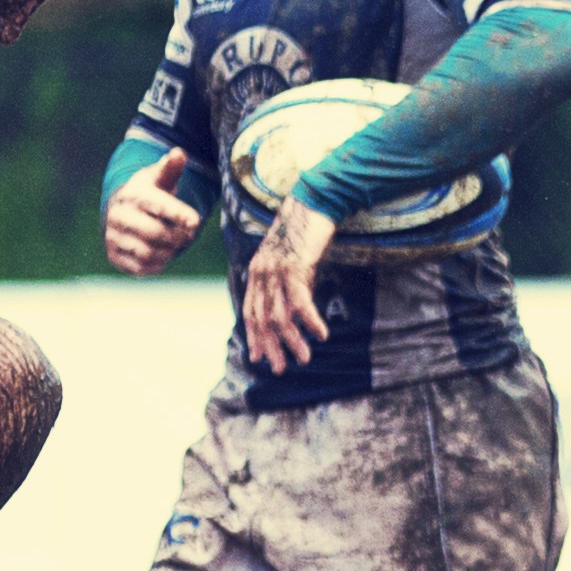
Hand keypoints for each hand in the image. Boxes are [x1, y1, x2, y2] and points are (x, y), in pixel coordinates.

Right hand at [103, 147, 204, 275]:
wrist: (121, 212)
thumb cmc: (148, 194)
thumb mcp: (159, 179)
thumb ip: (170, 169)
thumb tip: (179, 153)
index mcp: (132, 195)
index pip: (157, 206)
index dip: (178, 214)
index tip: (195, 222)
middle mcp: (118, 216)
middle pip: (155, 233)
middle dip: (178, 237)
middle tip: (188, 235)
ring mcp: (113, 237)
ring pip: (149, 253)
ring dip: (170, 251)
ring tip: (176, 243)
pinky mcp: (114, 256)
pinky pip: (142, 268)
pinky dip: (159, 264)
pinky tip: (163, 253)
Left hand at [237, 196, 337, 374]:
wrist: (315, 202)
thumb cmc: (307, 231)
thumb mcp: (292, 259)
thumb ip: (289, 281)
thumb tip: (296, 306)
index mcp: (257, 272)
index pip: (249, 312)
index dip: (254, 337)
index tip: (259, 358)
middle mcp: (261, 273)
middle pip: (261, 319)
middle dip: (271, 347)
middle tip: (279, 369)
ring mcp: (276, 271)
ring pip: (280, 315)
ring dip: (293, 340)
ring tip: (305, 358)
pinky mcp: (294, 267)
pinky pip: (300, 302)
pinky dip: (310, 321)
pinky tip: (321, 334)